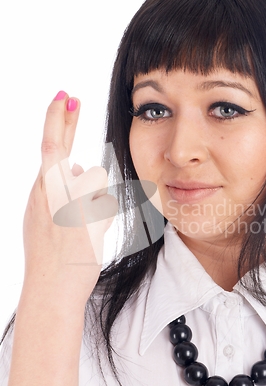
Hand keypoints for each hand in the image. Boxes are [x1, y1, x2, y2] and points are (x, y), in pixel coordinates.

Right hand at [22, 91, 116, 304]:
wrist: (51, 288)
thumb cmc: (50, 255)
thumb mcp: (42, 217)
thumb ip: (57, 189)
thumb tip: (78, 166)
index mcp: (38, 193)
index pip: (48, 148)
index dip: (55, 121)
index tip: (63, 99)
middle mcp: (49, 195)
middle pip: (60, 150)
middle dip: (64, 120)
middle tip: (71, 96)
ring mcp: (68, 206)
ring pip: (94, 180)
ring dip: (94, 197)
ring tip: (81, 225)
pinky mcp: (87, 220)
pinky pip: (106, 204)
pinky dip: (102, 217)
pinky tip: (90, 236)